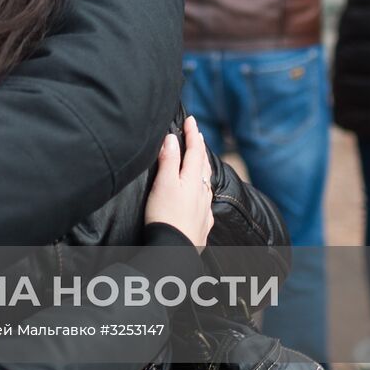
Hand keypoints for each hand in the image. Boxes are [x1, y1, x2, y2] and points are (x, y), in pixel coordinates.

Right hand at [144, 116, 213, 250]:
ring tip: (200, 159)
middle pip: (203, 164)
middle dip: (200, 148)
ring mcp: (204, 208)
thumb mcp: (163, 184)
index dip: (192, 134)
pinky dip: (203, 189)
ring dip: (203, 167)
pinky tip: (202, 194)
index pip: (195, 151)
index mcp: (192, 179)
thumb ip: (169, 160)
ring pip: (206, 182)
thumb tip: (172, 138)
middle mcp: (202, 191)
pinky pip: (206, 200)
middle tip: (197, 135)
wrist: (174, 250)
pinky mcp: (202, 223)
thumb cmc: (165, 216)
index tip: (191, 119)